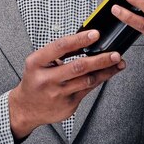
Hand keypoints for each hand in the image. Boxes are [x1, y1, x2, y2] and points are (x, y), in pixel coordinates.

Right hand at [9, 30, 124, 139]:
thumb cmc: (35, 80)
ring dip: (105, 71)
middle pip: (78, 66)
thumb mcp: (39, 62)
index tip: (95, 34)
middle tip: (115, 53)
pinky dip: (99, 80)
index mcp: (36, 63)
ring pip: (87, 80)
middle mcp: (46, 79)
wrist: (26, 108)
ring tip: (117, 62)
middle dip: (100, 59)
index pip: (61, 47)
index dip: (80, 39)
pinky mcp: (67, 105)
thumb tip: (86, 41)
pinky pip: (88, 90)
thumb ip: (59, 53)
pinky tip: (107, 73)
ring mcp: (57, 94)